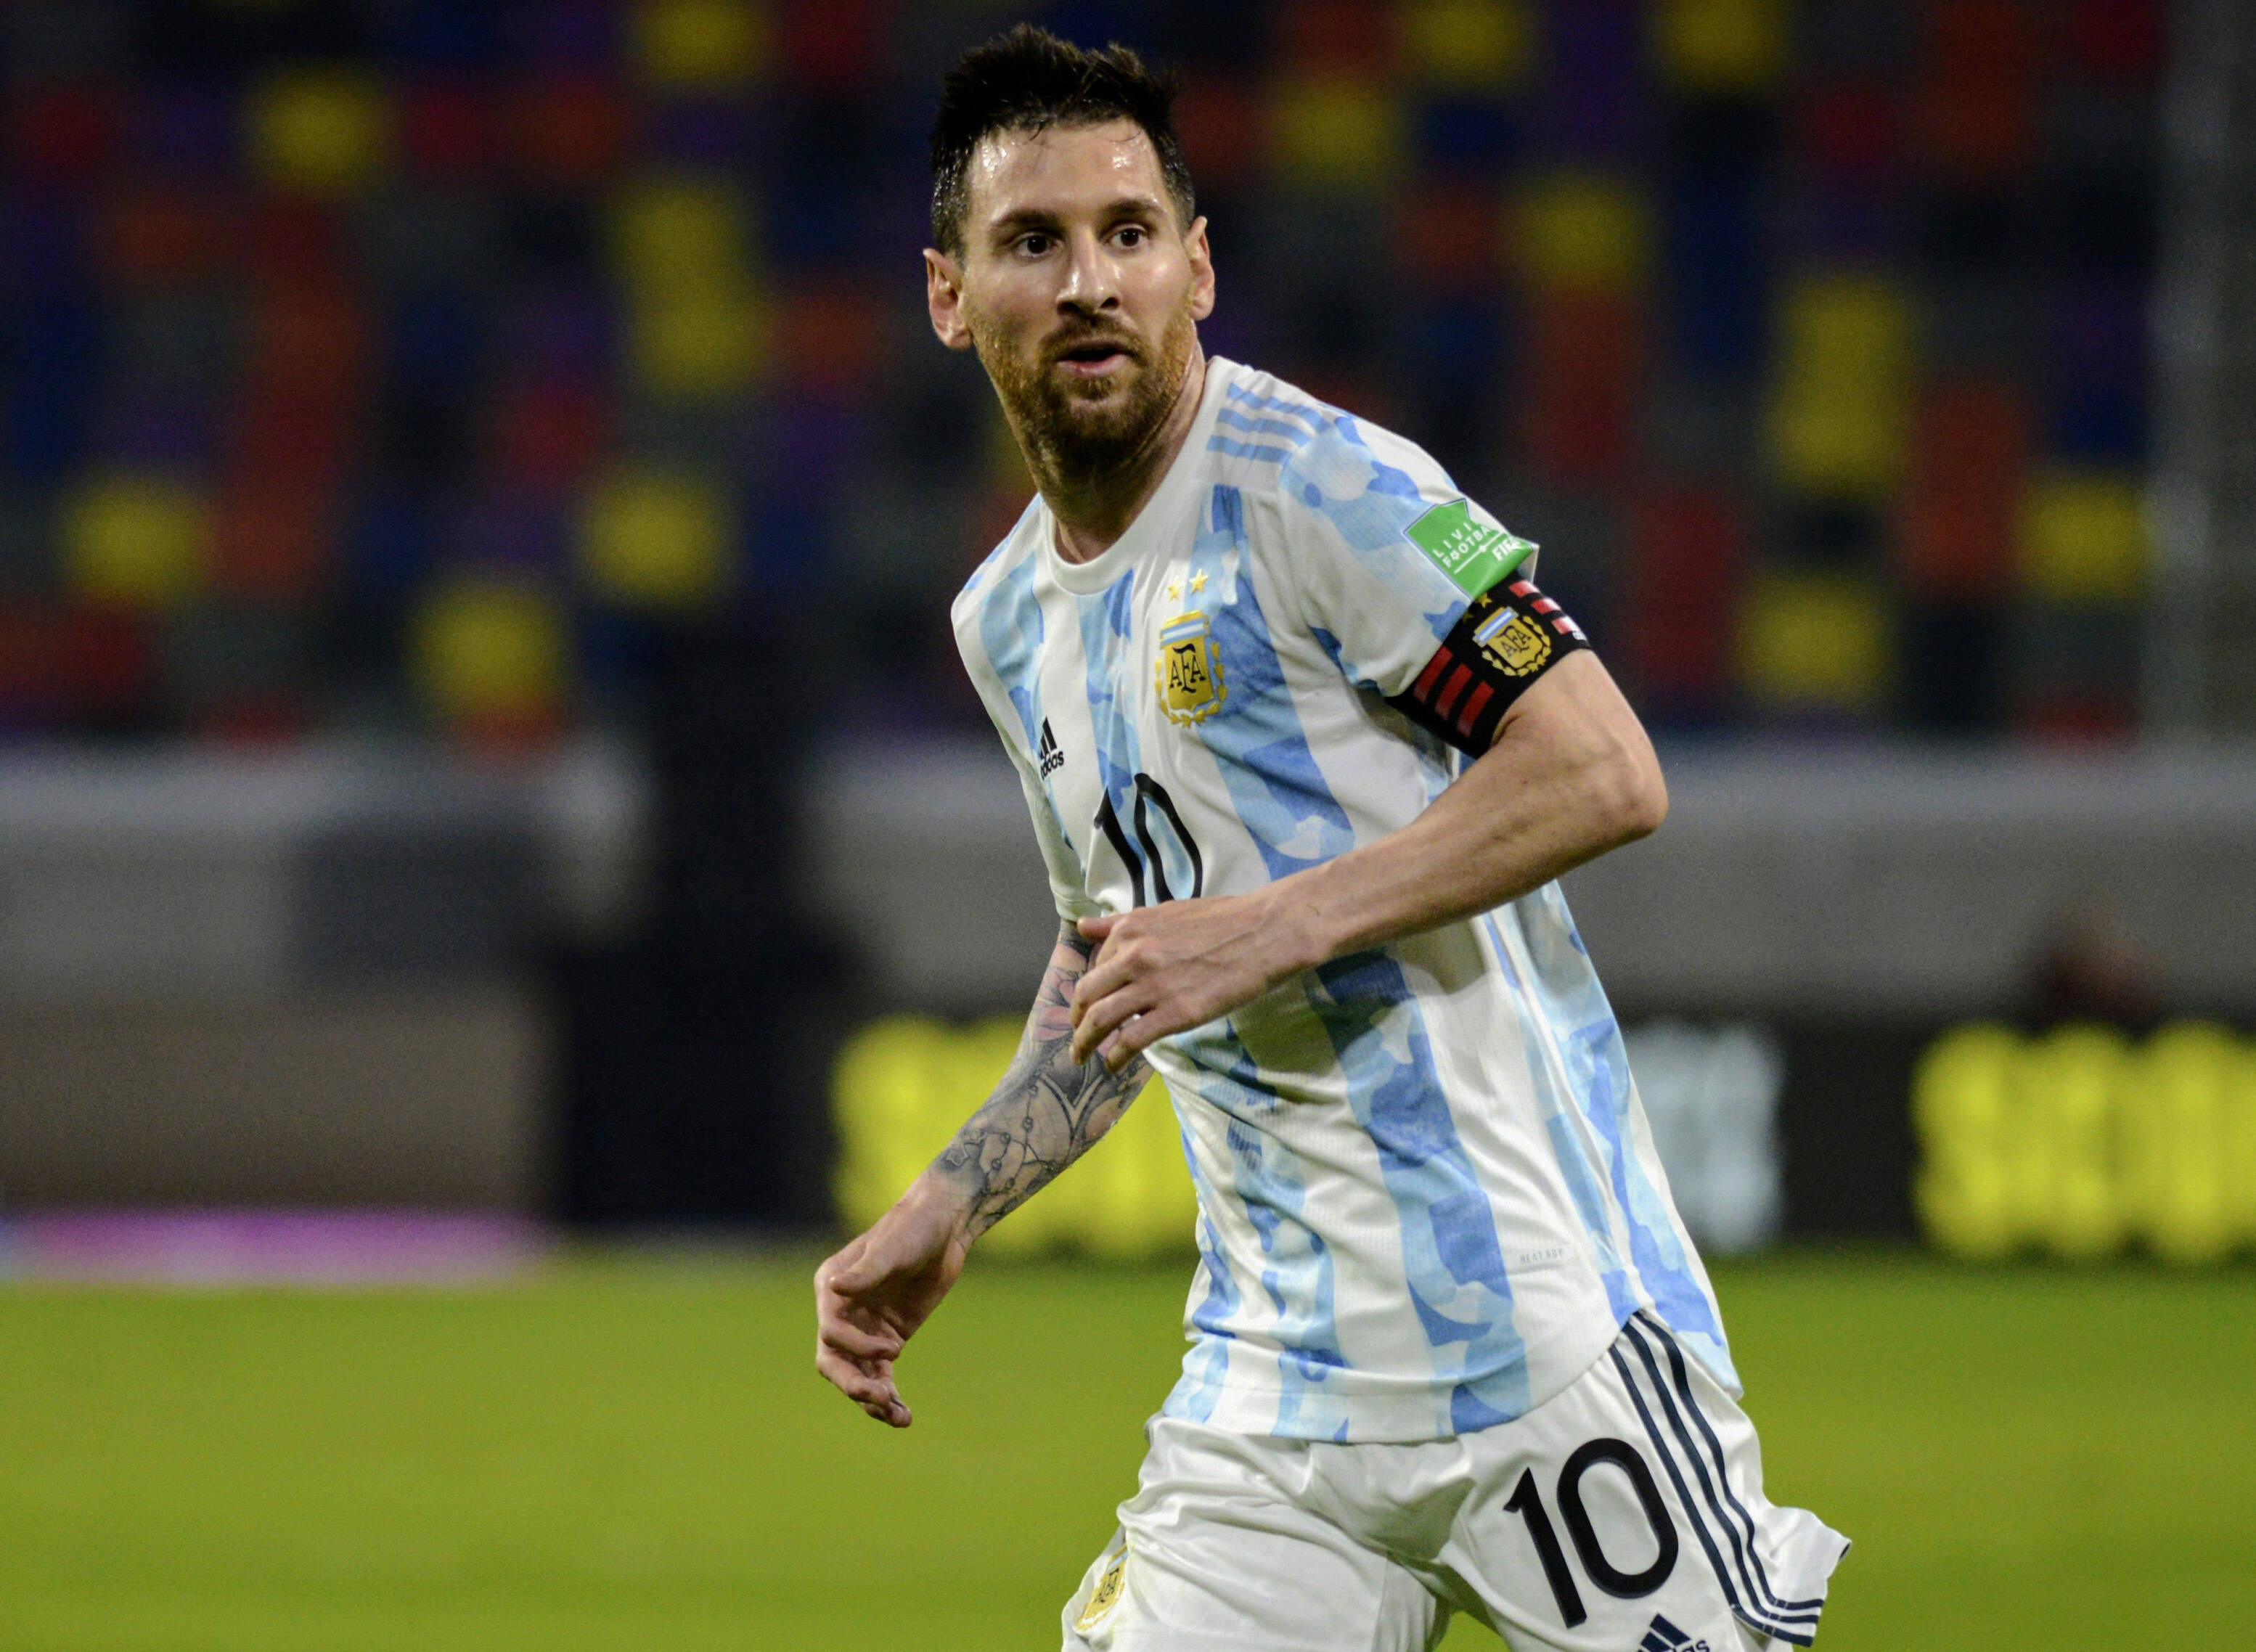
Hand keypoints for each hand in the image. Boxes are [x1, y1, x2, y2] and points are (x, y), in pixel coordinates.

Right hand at [812, 1185, 969, 1426]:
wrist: (944, 1227)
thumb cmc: (913, 1228)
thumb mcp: (892, 1249)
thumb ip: (866, 1272)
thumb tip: (836, 1289)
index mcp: (831, 1289)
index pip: (830, 1333)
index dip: (857, 1347)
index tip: (894, 1346)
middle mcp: (842, 1313)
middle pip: (834, 1362)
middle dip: (854, 1385)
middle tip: (879, 1400)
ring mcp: (864, 1329)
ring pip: (858, 1375)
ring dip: (873, 1400)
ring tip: (900, 1418)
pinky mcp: (888, 1340)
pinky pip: (881, 1375)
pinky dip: (889, 1396)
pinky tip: (903, 1416)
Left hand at [1069, 892, 1315, 1068]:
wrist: (1264, 932)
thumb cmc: (1222, 919)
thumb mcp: (1165, 912)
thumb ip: (1122, 923)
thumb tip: (1084, 927)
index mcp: (1131, 929)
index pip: (1096, 966)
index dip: (1093, 989)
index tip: (1093, 1005)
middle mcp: (1134, 956)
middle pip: (1087, 995)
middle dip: (1075, 1021)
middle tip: (1075, 1036)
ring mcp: (1154, 986)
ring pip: (1101, 1020)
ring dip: (1085, 1043)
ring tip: (1082, 1056)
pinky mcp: (1176, 1013)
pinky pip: (1131, 1040)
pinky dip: (1115, 1056)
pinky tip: (1113, 1064)